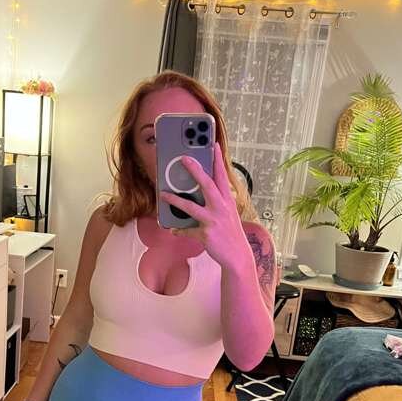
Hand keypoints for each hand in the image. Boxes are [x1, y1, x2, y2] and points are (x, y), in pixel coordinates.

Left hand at [159, 142, 254, 271]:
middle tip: (184, 158)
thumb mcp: (228, 214)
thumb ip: (216, 202)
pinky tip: (173, 229)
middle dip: (195, 170)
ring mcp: (214, 221)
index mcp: (227, 200)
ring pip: (191, 207)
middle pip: (207, 184)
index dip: (217, 159)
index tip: (213, 144)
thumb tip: (200, 193)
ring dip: (175, 200)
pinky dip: (180, 230)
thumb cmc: (230, 233)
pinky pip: (188, 230)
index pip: (222, 176)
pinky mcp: (206, 234)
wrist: (238, 256)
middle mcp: (221, 208)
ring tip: (163, 194)